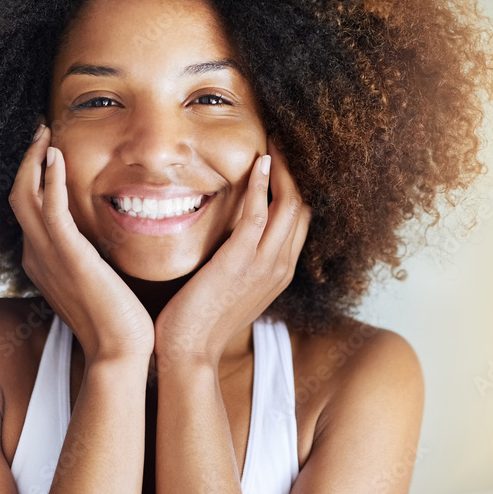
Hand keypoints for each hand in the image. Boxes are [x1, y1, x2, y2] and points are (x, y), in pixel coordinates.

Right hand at [8, 124, 154, 363]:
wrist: (119, 352)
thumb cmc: (116, 322)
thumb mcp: (96, 282)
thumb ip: (90, 259)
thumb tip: (102, 243)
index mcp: (42, 261)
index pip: (28, 210)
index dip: (33, 177)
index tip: (48, 152)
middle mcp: (37, 256)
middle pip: (18, 196)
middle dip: (27, 161)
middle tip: (41, 132)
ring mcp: (49, 256)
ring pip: (25, 196)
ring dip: (34, 160)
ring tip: (46, 134)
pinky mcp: (69, 257)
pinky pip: (51, 208)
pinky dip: (50, 178)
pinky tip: (57, 156)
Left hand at [153, 134, 311, 370]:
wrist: (189, 353)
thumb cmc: (201, 321)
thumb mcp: (231, 288)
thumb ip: (240, 262)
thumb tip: (231, 239)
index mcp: (280, 272)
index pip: (300, 220)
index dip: (295, 187)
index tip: (284, 160)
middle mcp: (280, 266)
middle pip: (303, 207)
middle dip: (296, 171)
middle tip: (284, 140)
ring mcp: (265, 264)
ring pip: (290, 205)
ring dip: (284, 169)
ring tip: (276, 142)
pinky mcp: (241, 261)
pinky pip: (260, 214)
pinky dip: (262, 184)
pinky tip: (259, 162)